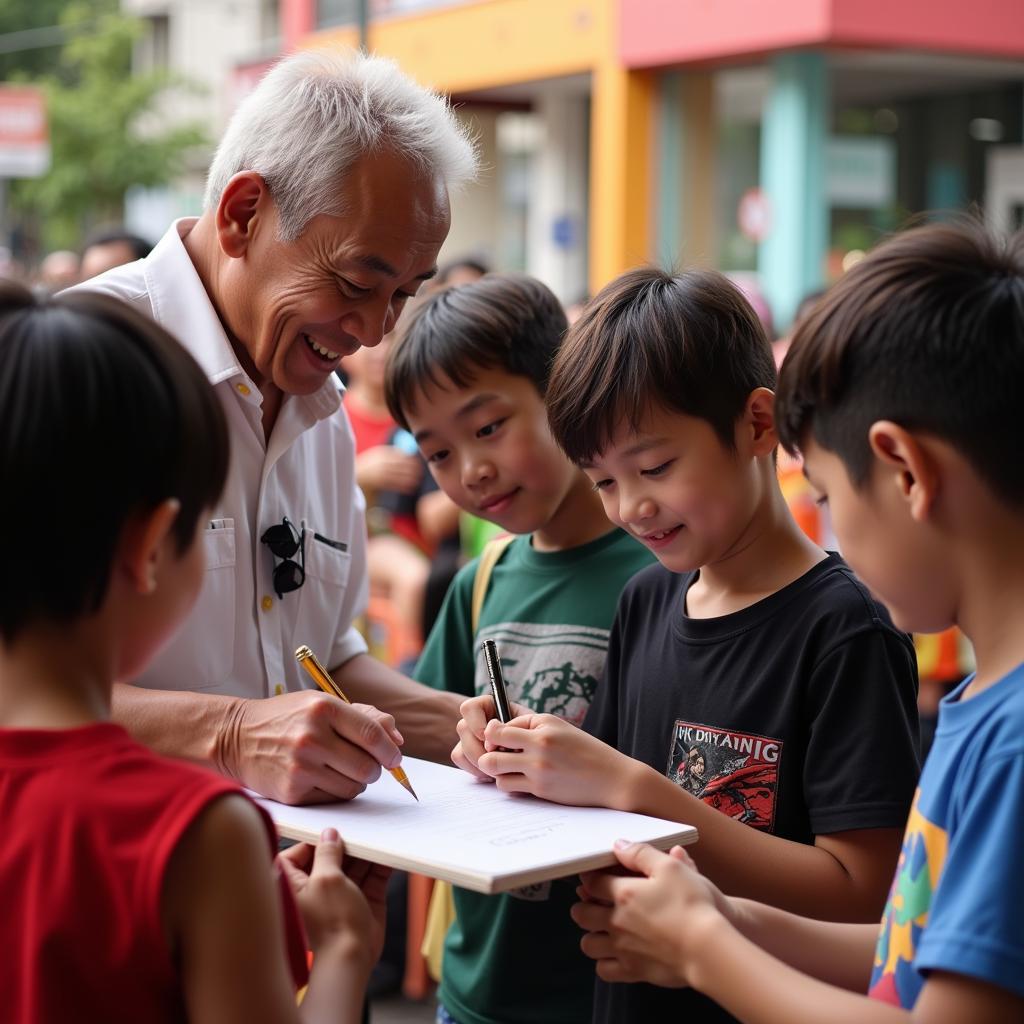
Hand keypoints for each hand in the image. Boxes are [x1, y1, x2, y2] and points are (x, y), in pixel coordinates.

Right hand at [222, 690, 404, 803]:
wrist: (235, 736)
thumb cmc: (286, 718)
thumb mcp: (321, 704)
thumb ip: (363, 717)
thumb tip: (396, 738)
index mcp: (323, 708)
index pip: (372, 734)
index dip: (390, 750)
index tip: (395, 758)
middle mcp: (312, 737)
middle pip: (367, 767)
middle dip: (374, 769)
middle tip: (366, 765)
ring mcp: (300, 766)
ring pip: (352, 787)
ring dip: (355, 782)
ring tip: (339, 770)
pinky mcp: (291, 791)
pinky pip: (331, 799)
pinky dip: (334, 792)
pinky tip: (320, 778)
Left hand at [278, 828, 391, 974]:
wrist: (352, 958)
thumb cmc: (331, 921)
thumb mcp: (326, 879)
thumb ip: (327, 853)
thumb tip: (329, 834)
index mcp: (296, 884)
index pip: (298, 854)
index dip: (312, 841)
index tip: (329, 829)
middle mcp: (319, 886)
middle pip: (330, 856)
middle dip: (345, 843)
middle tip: (357, 827)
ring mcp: (343, 892)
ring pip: (354, 863)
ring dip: (366, 851)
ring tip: (377, 834)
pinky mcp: (363, 898)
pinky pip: (373, 875)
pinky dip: (381, 863)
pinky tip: (388, 850)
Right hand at [356, 445, 422, 494]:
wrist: (349, 478)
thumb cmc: (365, 469)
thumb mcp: (376, 458)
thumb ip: (389, 456)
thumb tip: (407, 457)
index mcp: (381, 452)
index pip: (400, 454)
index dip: (410, 459)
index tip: (417, 462)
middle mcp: (381, 460)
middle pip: (403, 463)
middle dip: (413, 468)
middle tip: (420, 471)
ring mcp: (380, 471)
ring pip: (400, 474)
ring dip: (411, 477)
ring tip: (417, 480)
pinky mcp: (379, 482)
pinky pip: (395, 483)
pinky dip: (404, 486)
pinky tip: (410, 488)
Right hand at [451, 694, 529, 780]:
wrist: (538, 754)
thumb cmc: (536, 735)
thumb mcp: (529, 726)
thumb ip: (511, 728)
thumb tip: (490, 740)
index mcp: (488, 706)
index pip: (469, 708)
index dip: (476, 723)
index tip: (490, 738)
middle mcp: (475, 720)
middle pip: (462, 729)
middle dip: (479, 749)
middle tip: (499, 760)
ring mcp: (469, 738)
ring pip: (460, 748)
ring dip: (479, 762)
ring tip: (500, 769)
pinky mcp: (467, 754)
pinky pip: (461, 761)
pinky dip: (475, 770)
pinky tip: (492, 774)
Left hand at [475, 712, 640, 807]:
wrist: (612, 777)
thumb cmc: (584, 750)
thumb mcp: (559, 727)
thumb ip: (529, 726)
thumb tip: (498, 733)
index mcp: (543, 725)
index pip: (499, 727)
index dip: (493, 734)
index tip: (497, 739)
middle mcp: (539, 745)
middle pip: (490, 750)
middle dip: (487, 753)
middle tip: (494, 755)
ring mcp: (539, 769)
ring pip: (495, 770)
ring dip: (497, 770)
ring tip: (509, 768)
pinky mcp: (541, 789)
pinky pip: (509, 787)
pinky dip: (510, 784)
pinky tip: (521, 780)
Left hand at [572, 842, 730, 986]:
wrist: (708, 949)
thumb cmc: (692, 905)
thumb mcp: (670, 867)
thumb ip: (641, 854)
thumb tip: (619, 845)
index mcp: (623, 894)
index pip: (592, 883)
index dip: (589, 877)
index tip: (592, 876)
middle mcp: (616, 922)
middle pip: (582, 914)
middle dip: (583, 906)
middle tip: (591, 902)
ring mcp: (622, 949)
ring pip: (588, 944)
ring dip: (591, 935)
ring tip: (601, 930)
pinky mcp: (633, 972)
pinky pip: (604, 971)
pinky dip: (604, 963)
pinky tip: (614, 955)